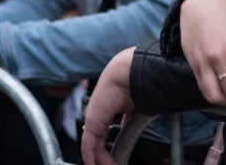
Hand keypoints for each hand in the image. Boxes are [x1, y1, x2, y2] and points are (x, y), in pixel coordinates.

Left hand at [82, 47, 136, 164]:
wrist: (129, 71)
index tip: (117, 156)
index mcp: (108, 105)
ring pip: (93, 145)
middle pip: (98, 139)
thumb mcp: (136, 104)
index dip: (108, 145)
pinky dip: (91, 158)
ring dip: (100, 160)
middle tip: (113, 164)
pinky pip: (89, 145)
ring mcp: (94, 117)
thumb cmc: (137, 80)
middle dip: (103, 155)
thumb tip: (131, 126)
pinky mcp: (92, 122)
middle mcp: (99, 111)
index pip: (104, 130)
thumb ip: (131, 117)